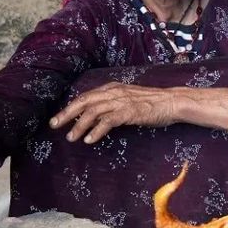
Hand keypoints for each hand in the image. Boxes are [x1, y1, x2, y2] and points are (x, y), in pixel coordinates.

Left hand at [50, 83, 183, 143]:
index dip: (70, 108)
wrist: (172, 102)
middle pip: (84, 101)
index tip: (58, 119)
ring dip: (79, 125)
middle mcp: (114, 92)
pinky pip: (108, 120)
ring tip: (71, 138)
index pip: (85, 97)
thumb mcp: (128, 101)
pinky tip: (90, 140)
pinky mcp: (130, 111)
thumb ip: (112, 107)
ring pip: (93, 111)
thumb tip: (94, 119)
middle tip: (54, 125)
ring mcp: (122, 101)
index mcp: (112, 88)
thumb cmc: (152, 104)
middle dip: (67, 114)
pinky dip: (96, 130)